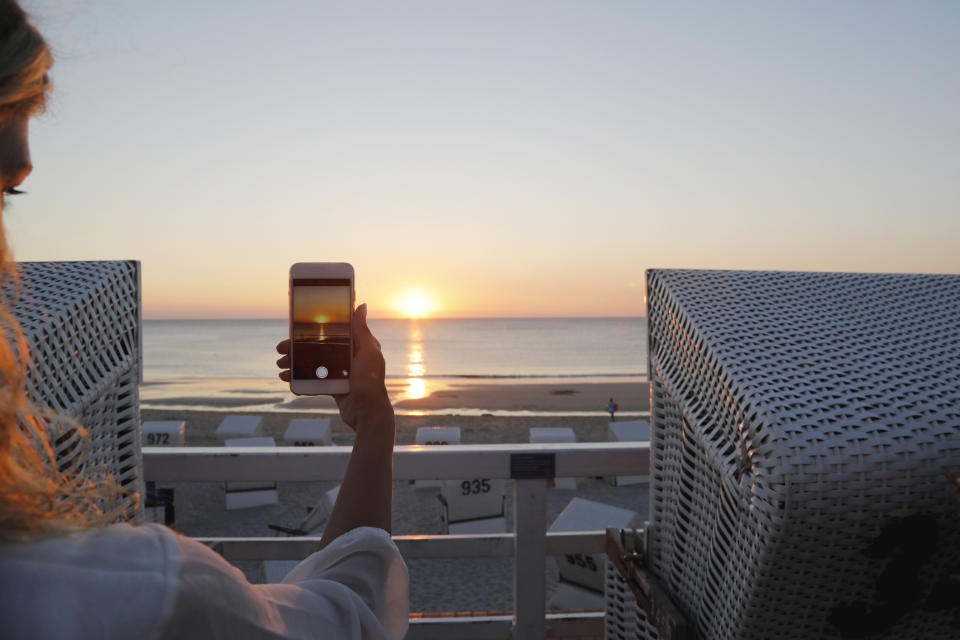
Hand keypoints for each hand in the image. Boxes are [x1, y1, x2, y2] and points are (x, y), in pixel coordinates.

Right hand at [276, 303, 393, 431]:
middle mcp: (349, 357)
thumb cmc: (371, 382)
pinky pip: (314, 380)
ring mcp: (341, 372)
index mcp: (358, 346)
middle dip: (298, 348)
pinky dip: (300, 379)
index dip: (315, 328)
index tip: (297, 327)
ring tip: (280, 366)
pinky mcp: (335, 386)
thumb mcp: (368, 352)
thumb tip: (361, 305)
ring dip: (295, 364)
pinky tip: (288, 379)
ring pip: (314, 363)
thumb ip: (361, 330)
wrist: (368, 414)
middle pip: (319, 347)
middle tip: (281, 349)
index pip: (334, 331)